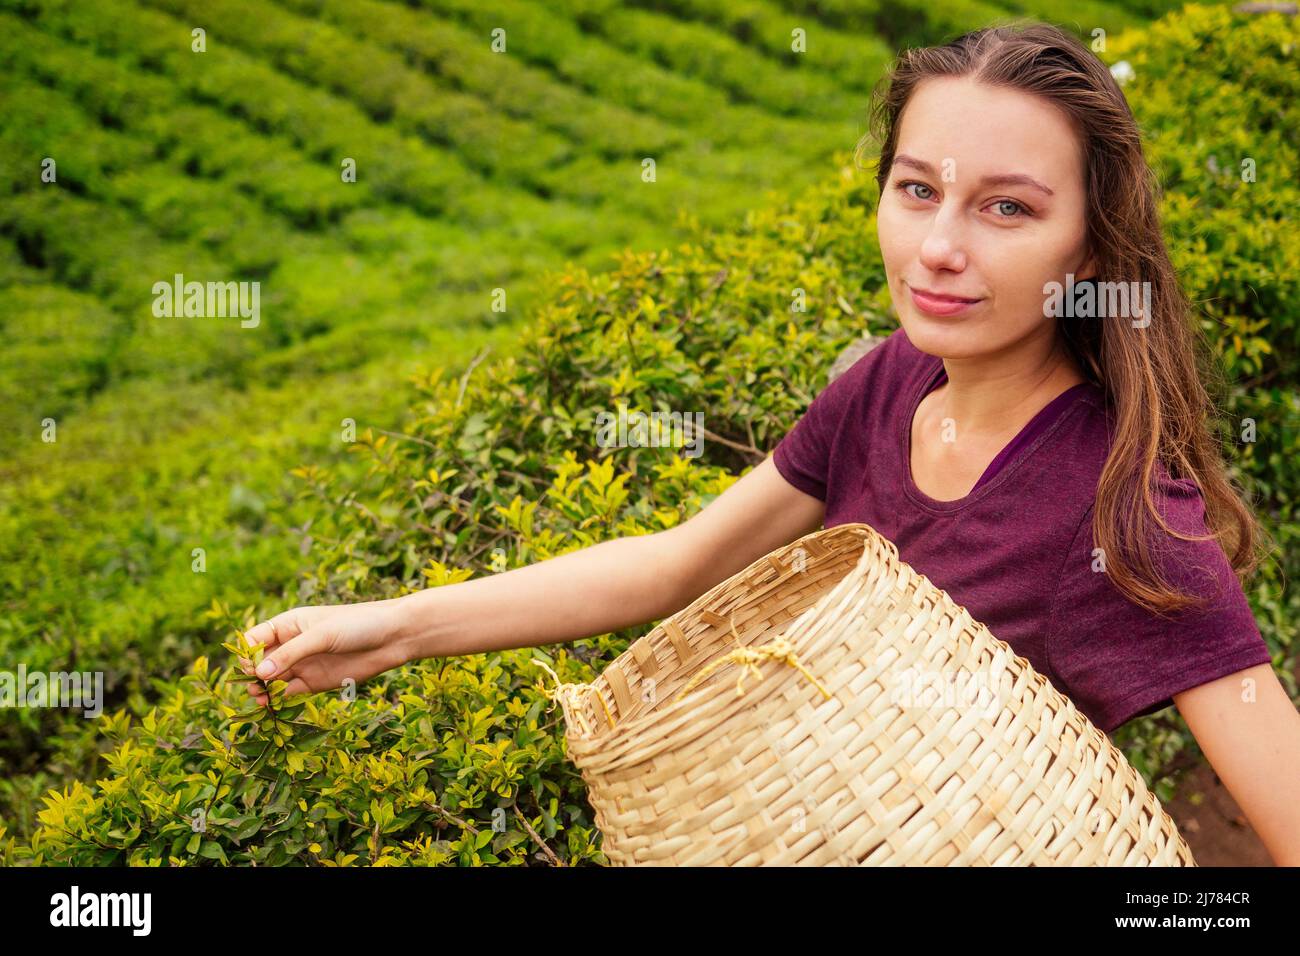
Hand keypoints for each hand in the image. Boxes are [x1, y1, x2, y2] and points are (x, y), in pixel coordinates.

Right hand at [239, 598, 410, 704]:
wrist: (394, 637)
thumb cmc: (358, 624)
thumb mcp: (322, 634)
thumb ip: (292, 653)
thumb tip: (259, 674)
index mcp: (289, 624)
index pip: (255, 638)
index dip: (247, 653)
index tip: (250, 666)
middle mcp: (293, 645)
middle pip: (261, 663)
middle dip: (252, 676)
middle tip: (255, 688)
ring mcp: (303, 664)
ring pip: (273, 680)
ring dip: (263, 691)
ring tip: (261, 698)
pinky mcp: (315, 683)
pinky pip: (290, 693)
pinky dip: (280, 700)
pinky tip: (275, 705)